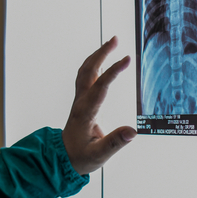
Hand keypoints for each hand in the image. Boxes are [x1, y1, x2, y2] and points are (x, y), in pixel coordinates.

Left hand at [62, 36, 135, 174]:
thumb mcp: (99, 155)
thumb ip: (115, 142)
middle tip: (115, 39)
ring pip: (85, 71)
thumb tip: (132, 131)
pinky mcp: (81, 101)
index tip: (127, 59)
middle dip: (101, 53)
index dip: (114, 71)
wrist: (64, 158)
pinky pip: (85, 76)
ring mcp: (79, 100)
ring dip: (97, 55)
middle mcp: (81, 102)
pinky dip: (94, 64)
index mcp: (86, 113)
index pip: (101, 87)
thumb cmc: (81, 157)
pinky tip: (101, 59)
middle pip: (89, 71)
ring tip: (111, 42)